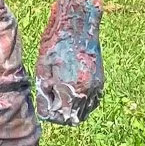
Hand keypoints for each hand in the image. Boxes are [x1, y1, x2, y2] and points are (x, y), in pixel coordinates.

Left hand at [34, 0, 103, 125]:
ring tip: (60, 100)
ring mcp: (95, 87)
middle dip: (61, 115)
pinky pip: (93, 102)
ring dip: (72, 110)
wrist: (77, 27)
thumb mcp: (43, 68)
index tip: (43, 107)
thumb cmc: (56, 44)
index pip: (60, 117)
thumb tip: (46, 107)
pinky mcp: (100, 81)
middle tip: (51, 105)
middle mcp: (86, 92)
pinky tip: (73, 95)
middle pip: (74, 118)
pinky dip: (83, 103)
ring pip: (84, 112)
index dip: (50, 114)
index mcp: (71, 89)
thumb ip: (46, 90)